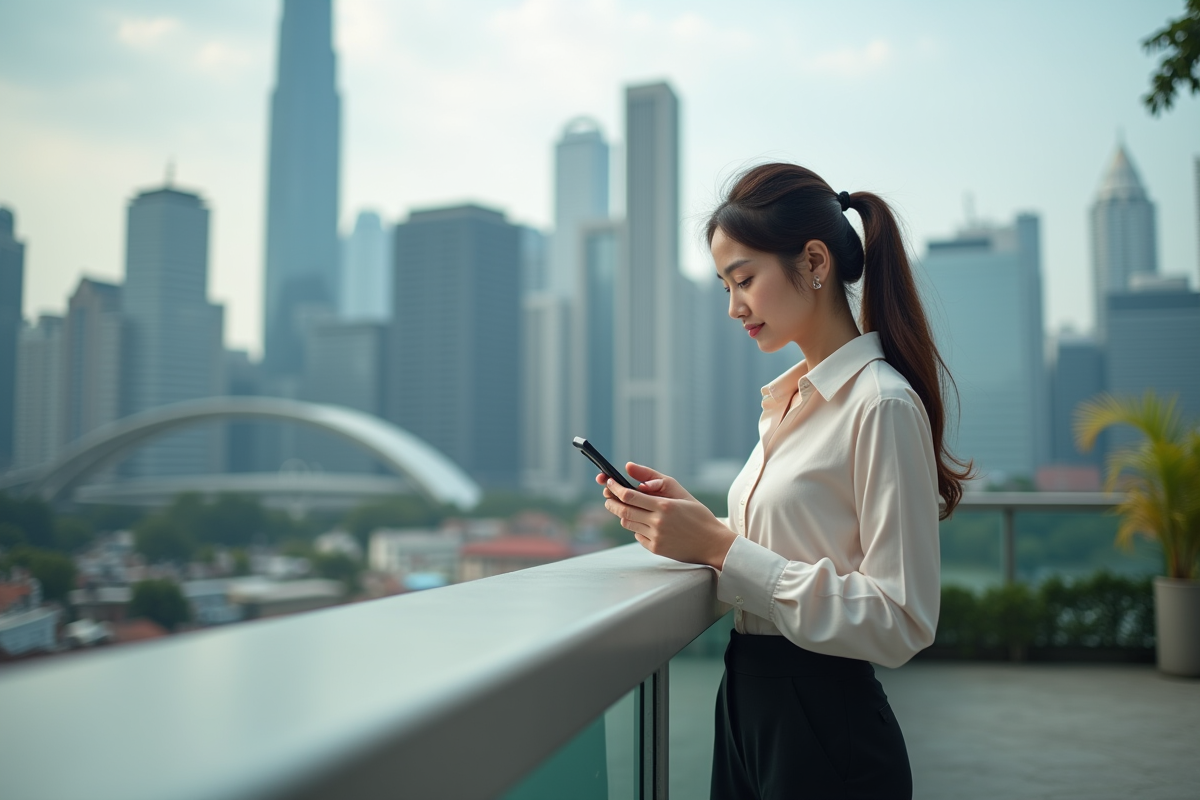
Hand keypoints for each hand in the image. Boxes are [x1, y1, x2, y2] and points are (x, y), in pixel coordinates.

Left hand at [597, 462, 736, 569]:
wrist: (712, 543)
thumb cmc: (698, 515)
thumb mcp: (680, 492)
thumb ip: (655, 478)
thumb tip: (628, 468)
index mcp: (664, 506)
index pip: (629, 496)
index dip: (614, 488)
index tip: (608, 482)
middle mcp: (658, 523)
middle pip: (623, 511)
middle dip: (611, 502)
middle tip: (608, 496)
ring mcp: (656, 537)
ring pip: (627, 523)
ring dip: (622, 514)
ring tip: (625, 507)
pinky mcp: (655, 549)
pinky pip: (637, 535)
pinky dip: (636, 527)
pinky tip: (645, 523)